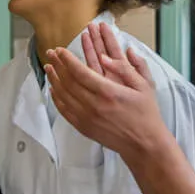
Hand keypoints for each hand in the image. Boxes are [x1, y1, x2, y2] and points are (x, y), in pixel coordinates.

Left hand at [42, 25, 170, 159]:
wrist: (143, 143)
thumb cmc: (145, 113)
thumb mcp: (144, 86)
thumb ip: (125, 69)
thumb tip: (105, 56)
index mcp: (108, 92)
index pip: (80, 72)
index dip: (68, 59)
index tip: (60, 50)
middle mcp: (94, 105)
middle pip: (68, 81)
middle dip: (58, 65)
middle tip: (51, 54)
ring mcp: (87, 118)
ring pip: (63, 95)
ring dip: (54, 79)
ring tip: (48, 67)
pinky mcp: (83, 128)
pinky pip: (64, 111)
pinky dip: (56, 98)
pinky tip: (54, 88)